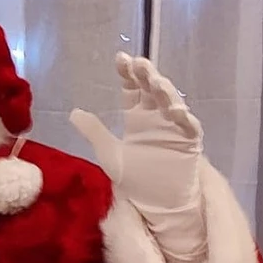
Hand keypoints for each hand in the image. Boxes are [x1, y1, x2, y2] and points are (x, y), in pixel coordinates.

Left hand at [70, 53, 202, 215]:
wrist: (156, 204)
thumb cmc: (135, 179)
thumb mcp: (109, 153)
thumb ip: (94, 132)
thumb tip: (73, 112)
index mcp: (137, 117)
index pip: (132, 89)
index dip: (128, 74)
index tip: (121, 58)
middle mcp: (157, 116)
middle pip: (152, 90)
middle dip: (147, 75)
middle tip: (138, 63)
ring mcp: (174, 127)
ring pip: (171, 102)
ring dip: (164, 92)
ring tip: (155, 82)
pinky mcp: (189, 142)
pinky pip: (188, 126)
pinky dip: (183, 117)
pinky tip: (175, 109)